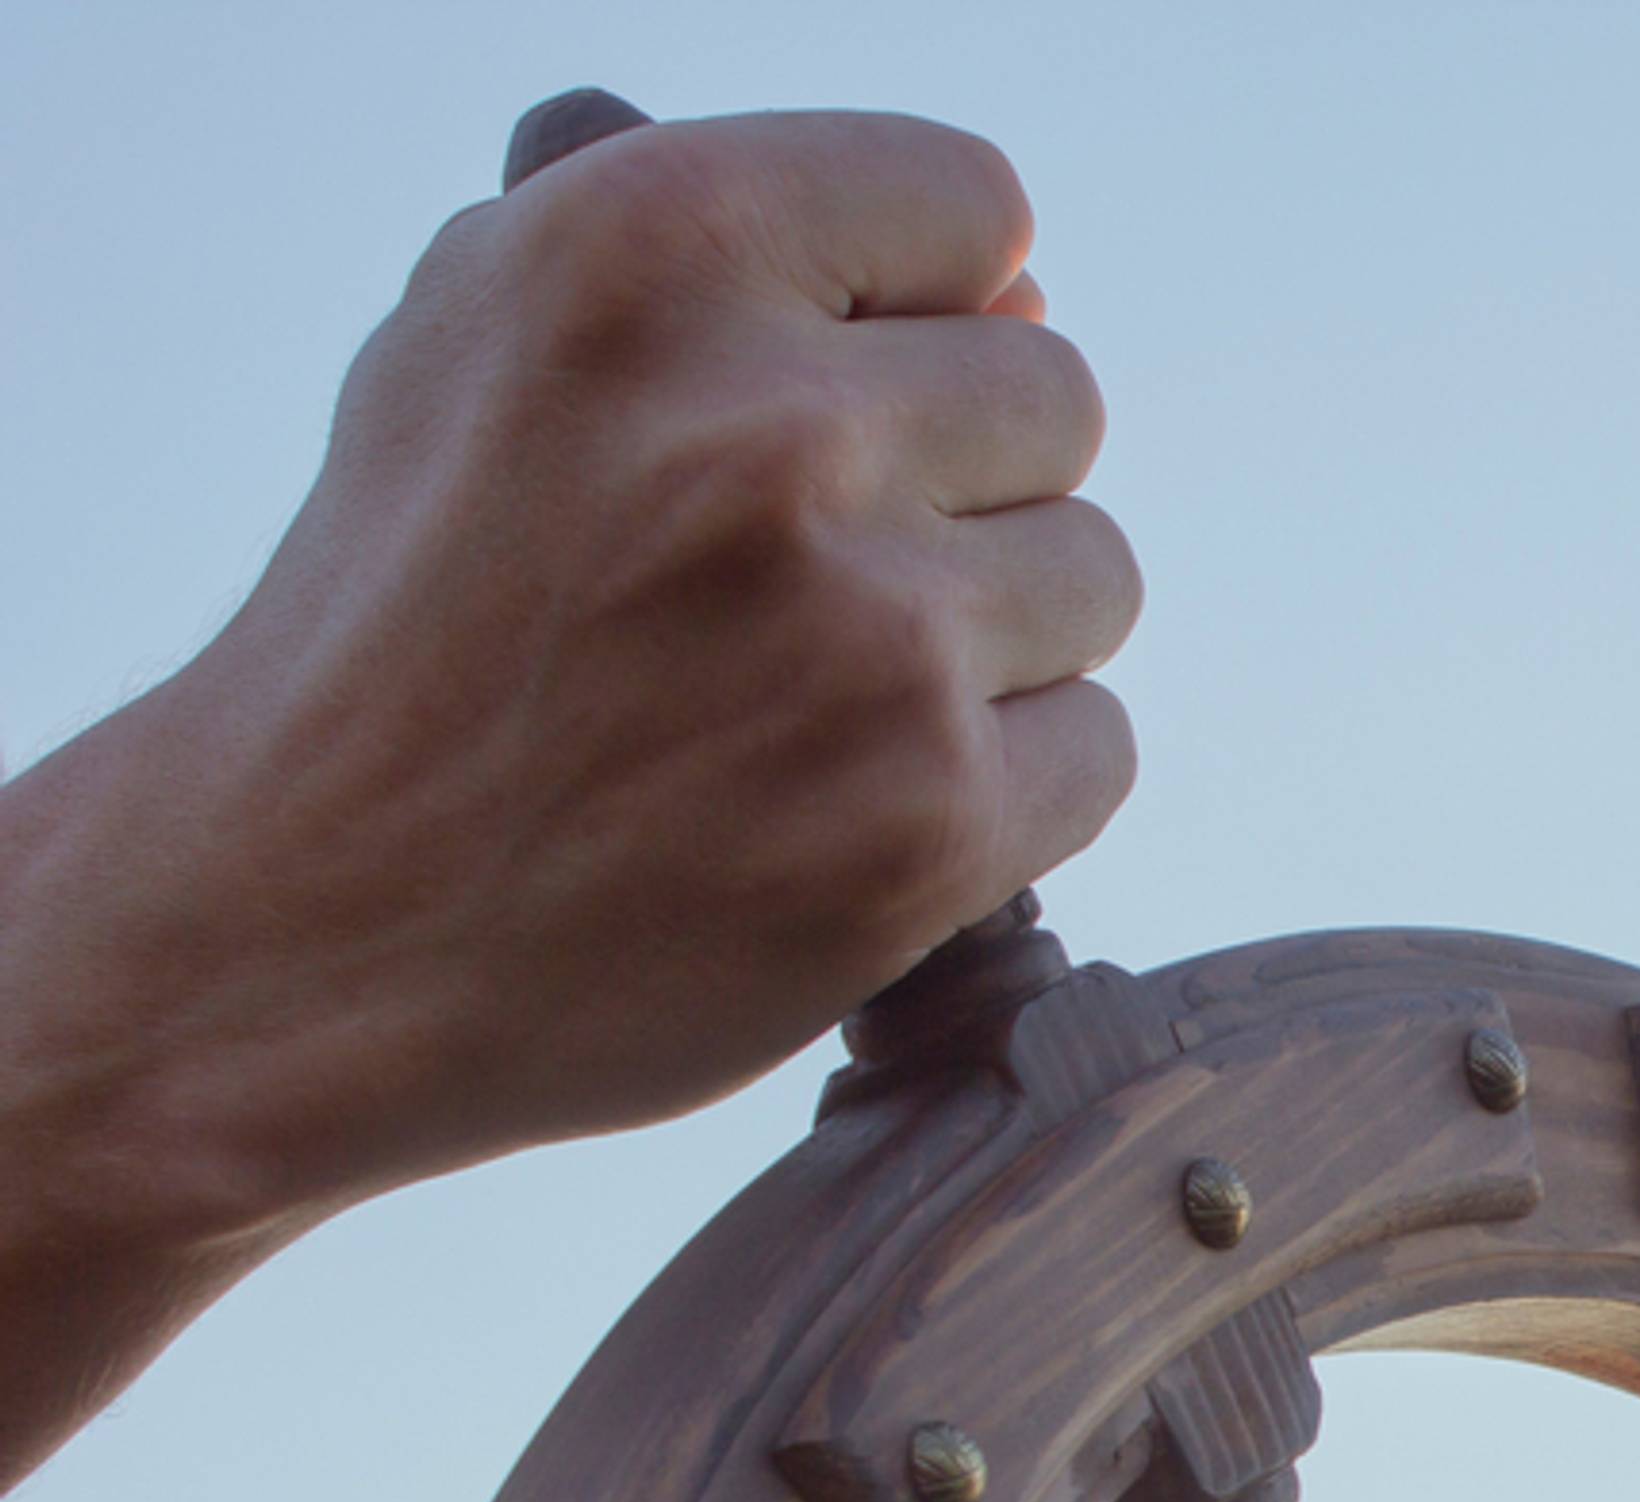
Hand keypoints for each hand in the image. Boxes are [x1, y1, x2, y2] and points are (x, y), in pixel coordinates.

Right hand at [0, 109, 1138, 1292]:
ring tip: (814, 703)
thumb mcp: (489, 351)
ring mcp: (868, 635)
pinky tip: (852, 807)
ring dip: (990, 642)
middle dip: (959, 486)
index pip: (969, 202)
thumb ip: (739, 277)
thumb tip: (1026, 292)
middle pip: (1056, 402)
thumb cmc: (412, 625)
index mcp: (646, 250)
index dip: (929, 306)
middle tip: (805, 585)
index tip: (851, 395)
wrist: (310, 928)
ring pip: (1091, 576)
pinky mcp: (933, 819)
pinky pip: (1096, 747)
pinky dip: (1005, 788)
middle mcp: (769, 426)